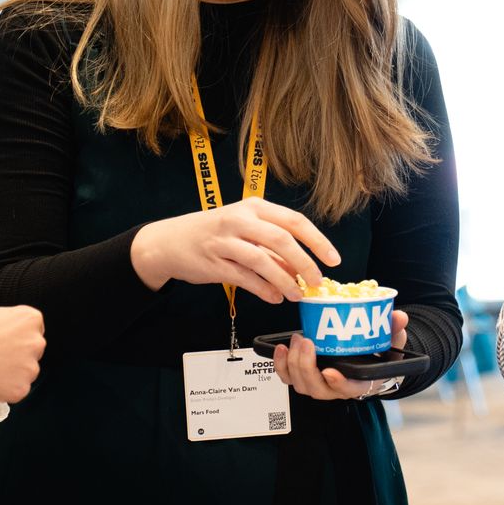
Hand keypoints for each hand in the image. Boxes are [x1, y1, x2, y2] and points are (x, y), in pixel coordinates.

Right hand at [0, 298, 45, 406]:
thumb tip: (9, 329)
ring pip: (25, 371)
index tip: (0, 339)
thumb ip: (5, 320)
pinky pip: (16, 390)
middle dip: (16, 353)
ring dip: (10, 371)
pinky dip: (3, 388)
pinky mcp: (21, 389)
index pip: (32, 328)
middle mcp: (36, 341)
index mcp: (30, 318)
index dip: (14, 334)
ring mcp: (30, 367)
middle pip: (32, 349)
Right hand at [130, 198, 340, 303]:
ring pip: (262, 261)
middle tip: (318, 283)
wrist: (170, 242)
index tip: (334, 259)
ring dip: (285, 280)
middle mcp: (239, 220)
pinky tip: (275, 297)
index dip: (317, 241)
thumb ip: (273, 246)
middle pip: (281, 240)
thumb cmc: (215, 234)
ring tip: (297, 295)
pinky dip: (264, 289)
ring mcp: (224, 241)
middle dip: (305, 263)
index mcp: (253, 207)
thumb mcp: (245, 229)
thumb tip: (303, 267)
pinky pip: (244, 278)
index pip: (293, 221)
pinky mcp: (213, 263)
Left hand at [272, 308, 409, 400]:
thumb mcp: (392, 343)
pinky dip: (281, 366)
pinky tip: (281, 348)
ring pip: (301, 384)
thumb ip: (395, 330)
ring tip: (297, 340)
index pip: (349, 389)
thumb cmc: (377, 356)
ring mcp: (319, 385)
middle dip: (307, 366)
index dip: (339, 384)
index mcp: (360, 383)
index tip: (330, 372)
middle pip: (318, 388)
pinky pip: (288, 378)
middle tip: (308, 342)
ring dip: (294, 363)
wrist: (365, 361)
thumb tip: (399, 316)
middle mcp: (337, 388)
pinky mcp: (304, 378)